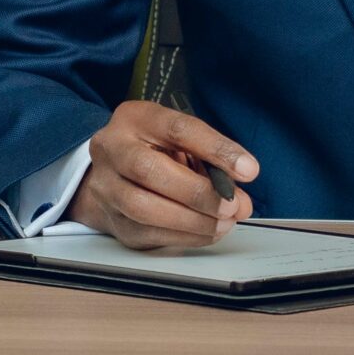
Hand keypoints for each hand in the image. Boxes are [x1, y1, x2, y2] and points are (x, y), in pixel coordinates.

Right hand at [65, 99, 257, 249]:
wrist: (109, 170)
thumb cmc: (154, 147)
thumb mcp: (178, 136)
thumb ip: (209, 156)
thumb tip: (242, 191)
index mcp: (136, 118)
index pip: (178, 129)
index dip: (216, 149)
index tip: (248, 169)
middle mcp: (112, 149)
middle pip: (150, 171)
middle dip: (198, 193)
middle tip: (233, 205)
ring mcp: (105, 187)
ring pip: (143, 209)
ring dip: (192, 221)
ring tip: (224, 222)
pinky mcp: (109, 220)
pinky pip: (145, 234)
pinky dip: (182, 237)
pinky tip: (207, 232)